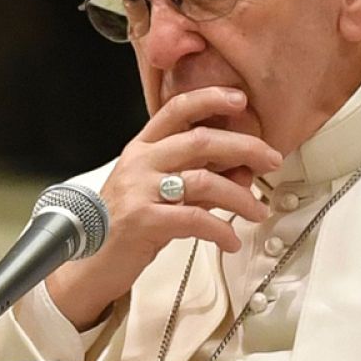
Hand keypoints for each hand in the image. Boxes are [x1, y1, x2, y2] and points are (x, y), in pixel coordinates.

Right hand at [47, 86, 281, 328]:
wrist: (89, 261)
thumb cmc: (127, 224)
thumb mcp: (162, 192)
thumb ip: (199, 178)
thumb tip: (243, 170)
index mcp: (143, 149)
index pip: (176, 110)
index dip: (209, 99)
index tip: (240, 99)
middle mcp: (140, 163)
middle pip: (201, 140)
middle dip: (244, 147)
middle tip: (272, 159)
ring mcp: (140, 190)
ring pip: (204, 181)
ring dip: (241, 196)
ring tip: (259, 210)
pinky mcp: (143, 220)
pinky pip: (195, 220)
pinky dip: (221, 230)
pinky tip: (232, 240)